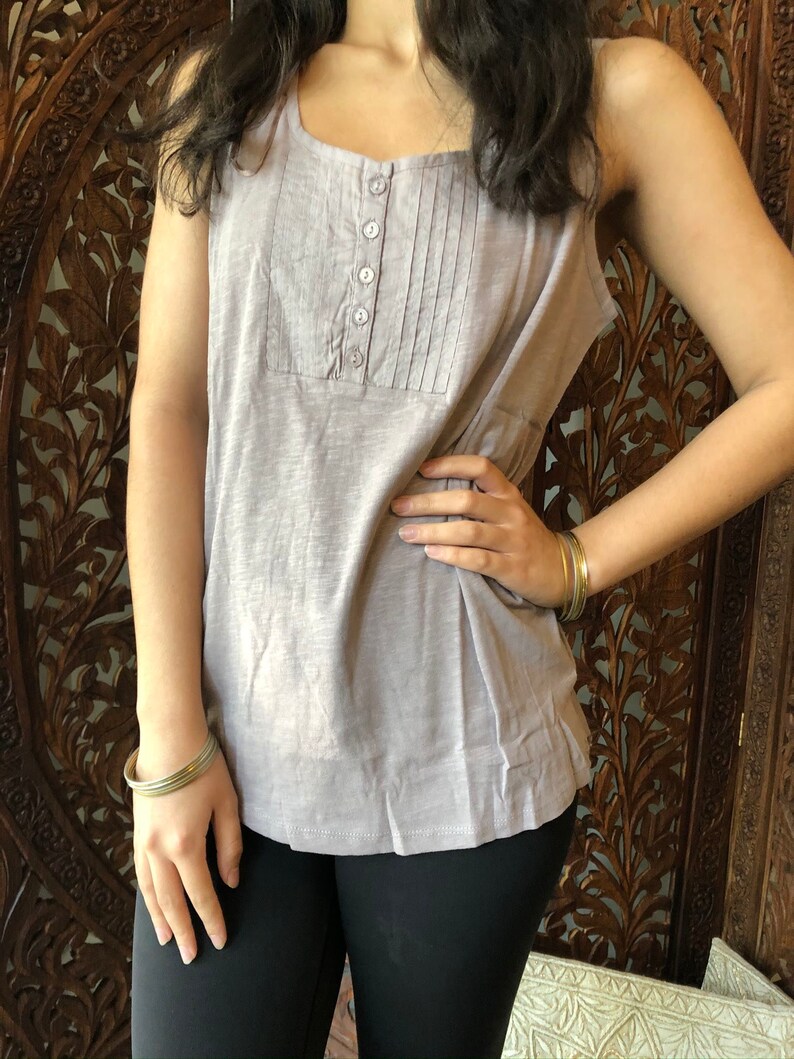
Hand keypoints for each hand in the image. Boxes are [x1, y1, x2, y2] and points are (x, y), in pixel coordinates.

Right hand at [132, 718, 242, 963]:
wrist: (169, 739)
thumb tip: (231, 881)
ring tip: (167, 941)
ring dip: (160, 919)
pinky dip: (147, 895)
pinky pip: (140, 873)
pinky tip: (153, 905)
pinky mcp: (137, 833)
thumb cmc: (205, 768)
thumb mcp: (228, 805)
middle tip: (192, 956)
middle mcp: (160, 850)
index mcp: (186, 845)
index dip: (212, 920)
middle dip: (184, 930)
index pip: (201, 894)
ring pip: (151, 892)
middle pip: (172, 901)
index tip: (220, 941)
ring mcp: (144, 843)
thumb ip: (230, 847)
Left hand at [390, 454, 567, 608]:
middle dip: (428, 503)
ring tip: (406, 534)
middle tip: (398, 506)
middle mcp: (511, 513)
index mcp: (508, 494)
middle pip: (466, 500)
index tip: (421, 469)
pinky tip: (432, 554)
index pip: (480, 467)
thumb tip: (432, 491)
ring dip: (433, 532)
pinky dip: (453, 556)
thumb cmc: (525, 538)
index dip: (450, 464)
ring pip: (469, 531)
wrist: (564, 569)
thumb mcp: (509, 511)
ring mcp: (513, 540)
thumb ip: (481, 500)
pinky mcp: (512, 568)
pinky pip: (479, 559)